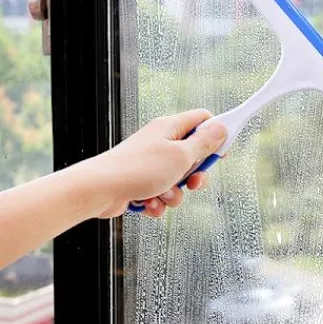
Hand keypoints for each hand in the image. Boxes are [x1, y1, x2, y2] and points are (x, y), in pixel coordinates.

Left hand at [87, 109, 226, 217]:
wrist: (98, 190)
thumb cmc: (138, 169)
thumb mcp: (181, 156)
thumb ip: (204, 143)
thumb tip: (221, 127)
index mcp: (171, 127)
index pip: (202, 120)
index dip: (217, 133)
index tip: (224, 150)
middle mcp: (161, 142)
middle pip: (193, 154)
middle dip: (197, 174)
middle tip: (194, 182)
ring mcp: (150, 162)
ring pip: (179, 179)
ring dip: (177, 192)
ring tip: (163, 194)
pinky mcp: (141, 182)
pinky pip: (162, 192)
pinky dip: (160, 201)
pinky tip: (149, 204)